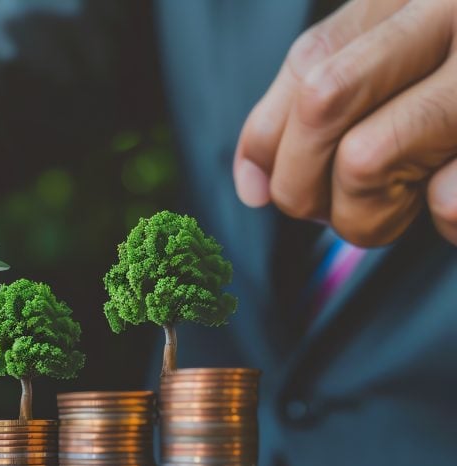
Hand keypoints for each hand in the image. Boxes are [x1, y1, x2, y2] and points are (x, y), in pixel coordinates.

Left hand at [235, 0, 456, 246]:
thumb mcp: (403, 59)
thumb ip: (317, 96)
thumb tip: (252, 187)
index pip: (306, 62)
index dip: (265, 138)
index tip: (259, 187)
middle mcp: (449, 16)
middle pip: (320, 102)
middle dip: (300, 181)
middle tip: (326, 211)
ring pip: (361, 158)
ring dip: (364, 212)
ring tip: (403, 203)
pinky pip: (449, 203)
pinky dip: (443, 221)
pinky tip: (452, 202)